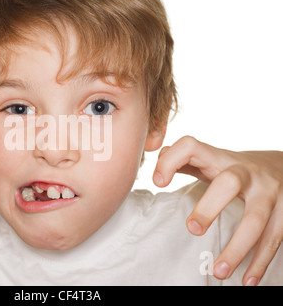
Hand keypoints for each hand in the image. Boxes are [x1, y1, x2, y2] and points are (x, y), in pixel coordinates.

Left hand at [153, 136, 282, 284]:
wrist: (282, 164)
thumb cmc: (234, 167)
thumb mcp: (210, 159)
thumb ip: (184, 161)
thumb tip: (156, 166)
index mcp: (219, 158)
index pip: (190, 147)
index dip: (171, 160)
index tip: (157, 182)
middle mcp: (246, 171)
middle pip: (228, 184)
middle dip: (209, 206)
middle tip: (192, 229)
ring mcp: (269, 190)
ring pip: (256, 220)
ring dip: (237, 249)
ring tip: (218, 272)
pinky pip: (274, 238)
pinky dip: (261, 262)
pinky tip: (247, 280)